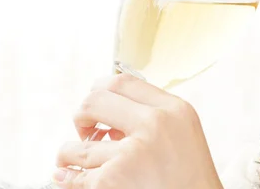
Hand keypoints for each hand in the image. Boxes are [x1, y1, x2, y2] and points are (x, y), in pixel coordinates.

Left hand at [53, 73, 222, 188]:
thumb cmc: (191, 176)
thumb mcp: (183, 132)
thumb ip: (151, 115)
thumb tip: (107, 117)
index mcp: (172, 109)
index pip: (122, 81)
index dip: (100, 89)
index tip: (95, 102)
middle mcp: (153, 124)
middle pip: (94, 101)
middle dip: (81, 116)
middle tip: (84, 130)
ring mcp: (131, 153)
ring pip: (76, 147)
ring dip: (68, 154)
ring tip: (72, 161)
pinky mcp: (113, 180)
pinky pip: (75, 177)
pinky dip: (68, 179)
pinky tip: (69, 178)